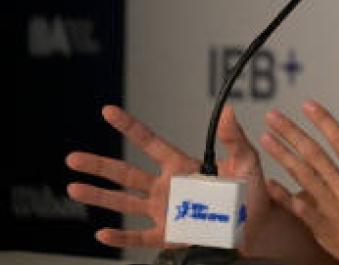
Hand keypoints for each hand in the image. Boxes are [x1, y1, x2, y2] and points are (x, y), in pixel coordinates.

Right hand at [65, 105, 272, 250]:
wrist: (256, 224)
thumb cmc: (250, 189)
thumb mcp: (247, 161)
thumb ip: (234, 139)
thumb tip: (228, 112)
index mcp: (181, 165)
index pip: (150, 142)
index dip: (130, 127)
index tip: (108, 111)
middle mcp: (166, 186)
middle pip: (126, 173)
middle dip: (99, 166)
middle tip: (72, 158)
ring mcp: (164, 211)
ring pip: (125, 203)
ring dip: (99, 197)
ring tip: (74, 188)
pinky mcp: (168, 235)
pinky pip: (140, 237)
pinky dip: (121, 237)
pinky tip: (102, 234)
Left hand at [260, 100, 338, 264]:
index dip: (323, 120)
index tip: (308, 105)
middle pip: (313, 153)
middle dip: (292, 132)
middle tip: (273, 116)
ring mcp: (330, 207)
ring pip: (302, 176)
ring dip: (282, 156)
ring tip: (266, 140)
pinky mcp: (322, 227)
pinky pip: (298, 208)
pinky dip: (283, 195)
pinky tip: (268, 183)